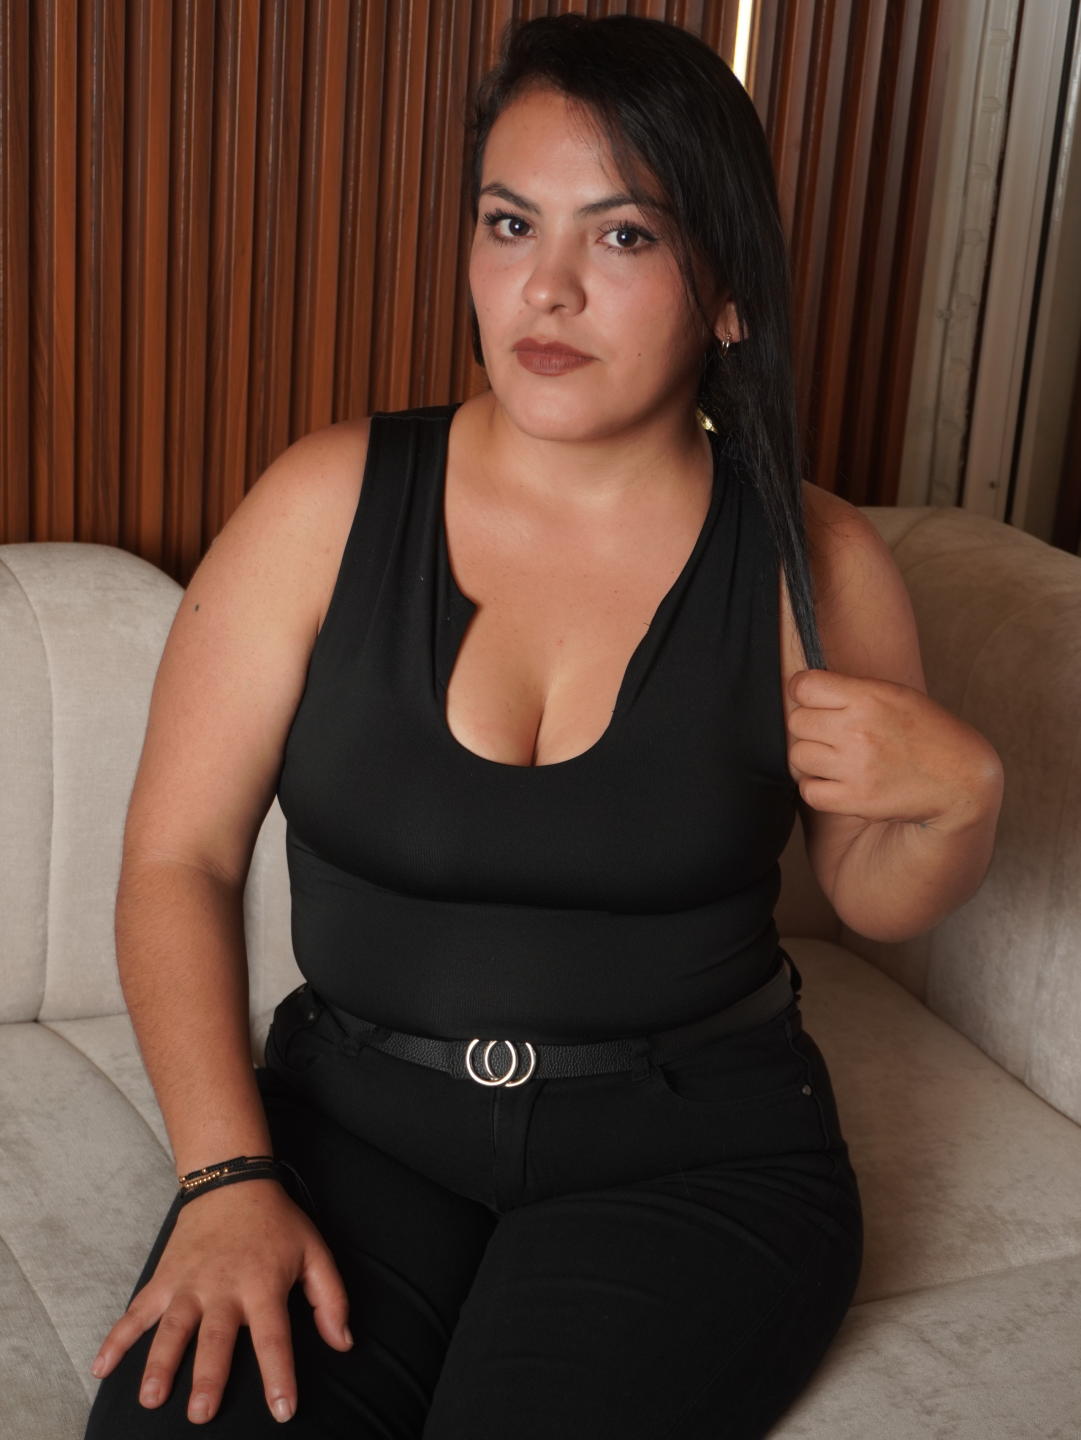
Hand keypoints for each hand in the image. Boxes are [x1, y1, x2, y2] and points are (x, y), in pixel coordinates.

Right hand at [90, 1177, 352, 1424]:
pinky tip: (100, 1368)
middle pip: (215, 1337)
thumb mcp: (315, 1252)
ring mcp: (188, 1283)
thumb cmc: (277, 1223)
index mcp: (263, 1285)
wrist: (232, 1180)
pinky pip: (137, 1311)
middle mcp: (223, 1287)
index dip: (279, 1374)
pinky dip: (117, 1338)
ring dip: (160, 1363)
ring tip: (152, 1398)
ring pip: (172, 1327)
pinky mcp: (164, 1278)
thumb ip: (332, 1299)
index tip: (282, 1410)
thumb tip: (343, 1343)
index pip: (274, 1337)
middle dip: (207, 1376)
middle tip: (201, 1414)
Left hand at [786, 669, 1003, 831]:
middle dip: (810, 727)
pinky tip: (835, 782)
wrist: (960, 778)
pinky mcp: (856, 799)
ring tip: (835, 759)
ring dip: (812, 758)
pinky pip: (809, 791)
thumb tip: (804, 689)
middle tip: (831, 734)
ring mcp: (856, 767)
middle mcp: (858, 730)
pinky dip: (817, 788)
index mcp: (868, 698)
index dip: (803, 692)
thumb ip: (852, 691)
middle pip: (797, 722)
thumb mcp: (895, 694)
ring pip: (798, 757)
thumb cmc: (927, 732)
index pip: (803, 686)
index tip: (814, 700)